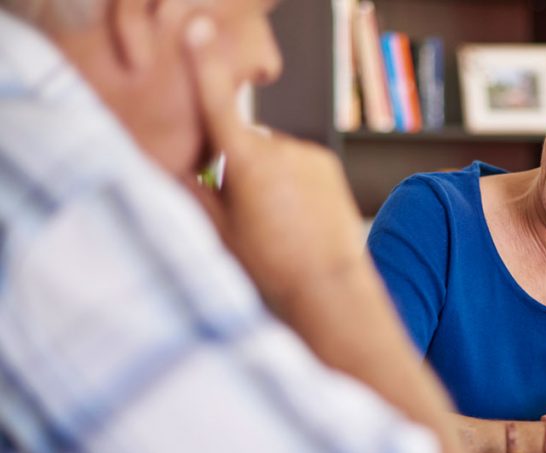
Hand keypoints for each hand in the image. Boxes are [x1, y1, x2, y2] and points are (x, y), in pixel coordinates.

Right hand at [182, 15, 365, 306]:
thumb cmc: (270, 266)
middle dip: (237, 168)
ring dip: (267, 177)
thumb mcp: (219, 232)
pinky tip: (298, 216)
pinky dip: (292, 181)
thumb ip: (192, 193)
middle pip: (241, 145)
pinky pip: (297, 162)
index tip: (198, 29)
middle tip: (249, 216)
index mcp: (247, 160)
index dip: (203, 64)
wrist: (330, 285)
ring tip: (279, 223)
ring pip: (271, 155)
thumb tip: (171, 170)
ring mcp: (307, 153)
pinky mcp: (327, 162)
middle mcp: (279, 146)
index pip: (216, 103)